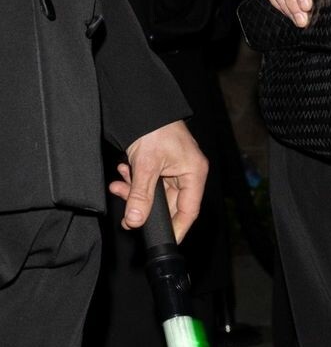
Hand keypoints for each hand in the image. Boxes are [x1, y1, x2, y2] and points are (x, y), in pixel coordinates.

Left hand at [110, 120, 207, 241]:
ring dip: (135, 192)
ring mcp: (174, 169)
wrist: (144, 105)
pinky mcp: (161, 165)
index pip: (189, 211)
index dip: (176, 228)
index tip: (162, 241)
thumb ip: (141, 196)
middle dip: (144, 206)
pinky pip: (148, 182)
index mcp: (194, 173)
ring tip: (119, 185)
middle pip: (169, 204)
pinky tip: (123, 174)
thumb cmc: (155, 128)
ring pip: (155, 193)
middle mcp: (188, 173)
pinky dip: (134, 181)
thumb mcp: (146, 166)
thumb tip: (135, 221)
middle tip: (126, 213)